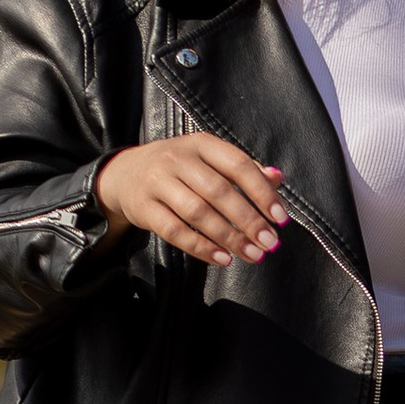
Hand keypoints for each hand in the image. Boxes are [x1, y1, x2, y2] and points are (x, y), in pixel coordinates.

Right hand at [95, 137, 282, 266]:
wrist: (123, 174)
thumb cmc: (178, 169)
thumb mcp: (208, 160)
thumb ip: (242, 170)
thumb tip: (277, 178)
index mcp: (201, 144)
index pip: (238, 165)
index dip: (262, 192)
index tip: (280, 218)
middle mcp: (178, 159)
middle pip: (219, 192)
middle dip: (249, 221)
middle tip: (270, 244)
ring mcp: (157, 182)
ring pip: (198, 213)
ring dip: (229, 238)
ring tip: (252, 255)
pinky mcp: (143, 207)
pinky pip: (174, 231)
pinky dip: (200, 248)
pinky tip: (222, 259)